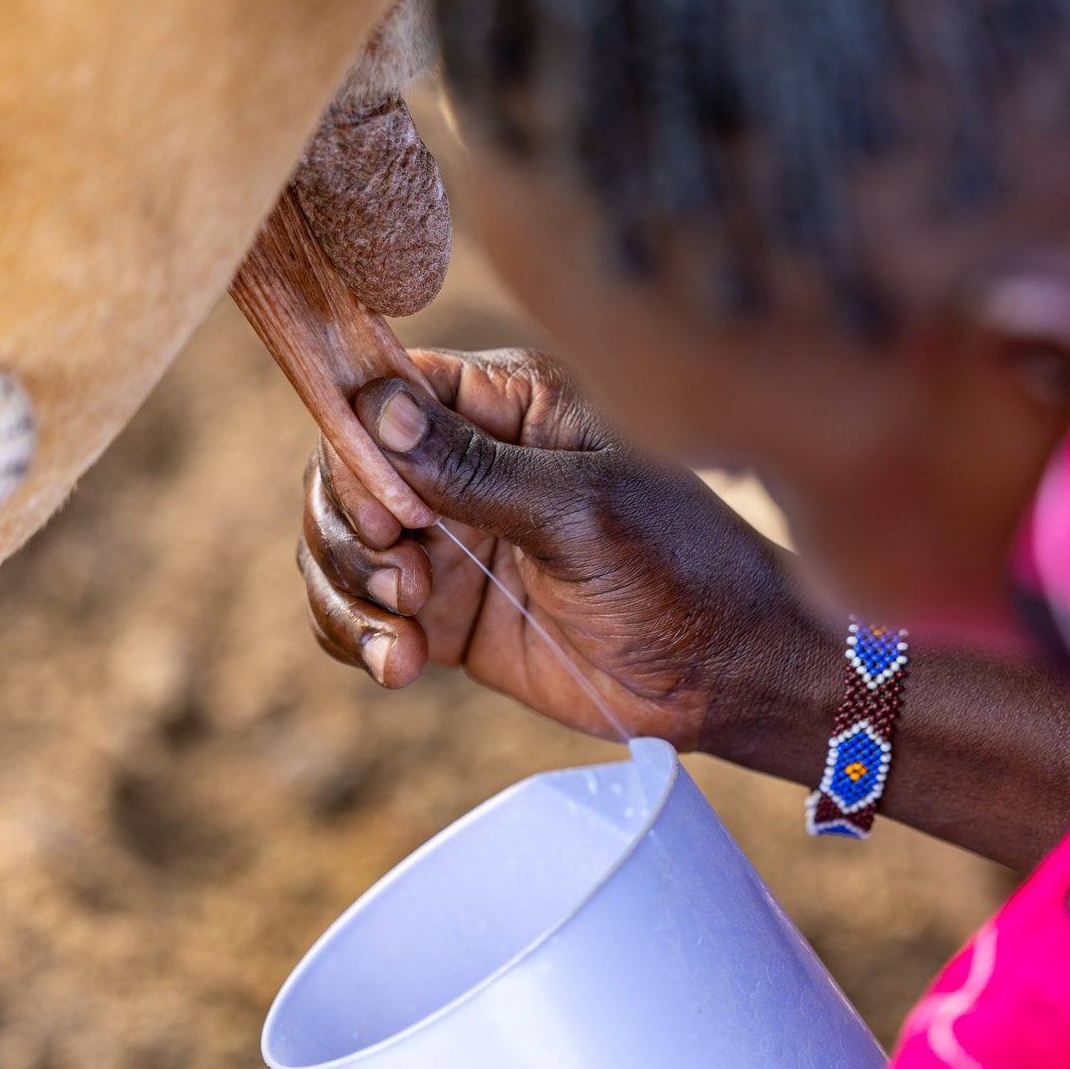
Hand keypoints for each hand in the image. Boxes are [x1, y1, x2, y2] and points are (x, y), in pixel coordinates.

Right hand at [298, 347, 833, 753]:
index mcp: (513, 405)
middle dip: (348, 530)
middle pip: (347, 471)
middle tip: (401, 581)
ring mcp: (452, 538)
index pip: (393, 391)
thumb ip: (475, 469)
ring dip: (345, 589)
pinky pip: (360, 610)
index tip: (387, 514)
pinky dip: (357, 636)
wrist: (727, 677)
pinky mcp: (445, 610)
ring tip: (399, 636)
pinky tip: (398, 667)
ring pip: (342, 544)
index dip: (360, 445)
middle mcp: (470, 461)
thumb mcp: (581, 513)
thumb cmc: (683, 569)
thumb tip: (377, 409)